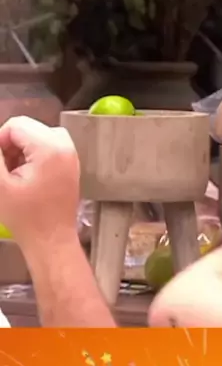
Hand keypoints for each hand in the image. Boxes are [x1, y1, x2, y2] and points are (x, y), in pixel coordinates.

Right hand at [0, 117, 79, 248]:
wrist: (51, 240)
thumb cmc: (26, 217)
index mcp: (50, 147)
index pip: (16, 125)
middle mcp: (65, 145)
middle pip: (27, 128)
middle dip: (10, 146)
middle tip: (4, 171)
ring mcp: (70, 154)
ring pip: (36, 137)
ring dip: (19, 151)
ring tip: (13, 176)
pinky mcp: (70, 164)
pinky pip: (46, 147)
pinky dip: (32, 157)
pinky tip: (25, 178)